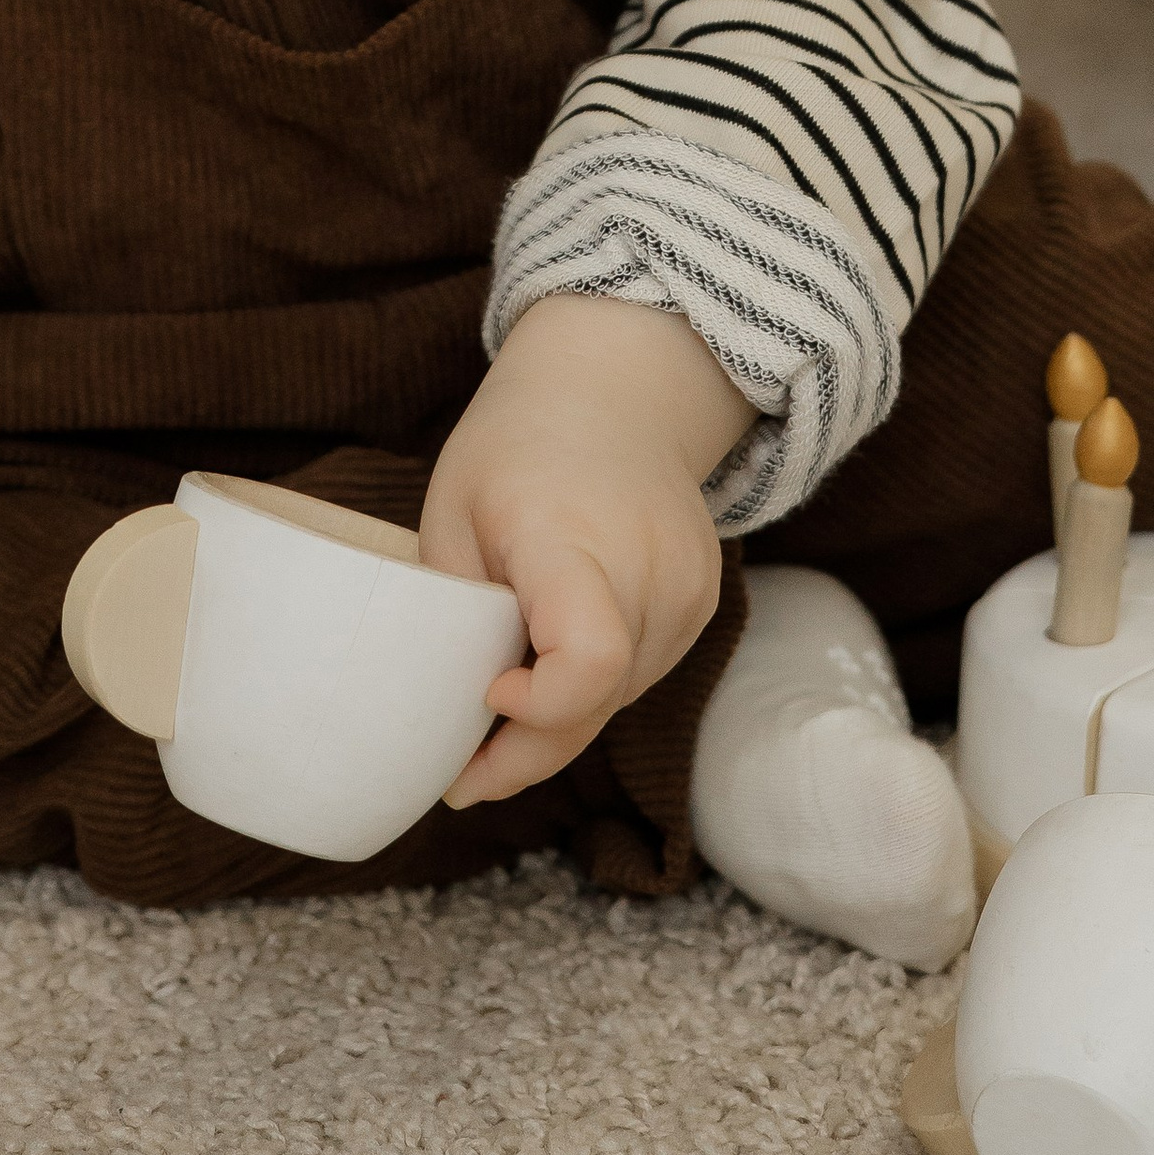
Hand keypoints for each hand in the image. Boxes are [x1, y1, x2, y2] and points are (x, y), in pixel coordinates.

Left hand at [420, 293, 755, 806]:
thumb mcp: (451, 516)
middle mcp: (646, 566)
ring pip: (618, 702)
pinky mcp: (702, 601)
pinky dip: (595, 685)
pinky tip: (555, 654)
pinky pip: (641, 675)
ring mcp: (687, 588)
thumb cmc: (513, 449)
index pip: (587, 660)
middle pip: (596, 703)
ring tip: (504, 690)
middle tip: (464, 766)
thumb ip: (454, 620)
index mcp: (570, 535)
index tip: (487, 689)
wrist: (614, 388)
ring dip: (560, 719)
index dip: (536, 708)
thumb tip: (452, 729)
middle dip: (526, 751)